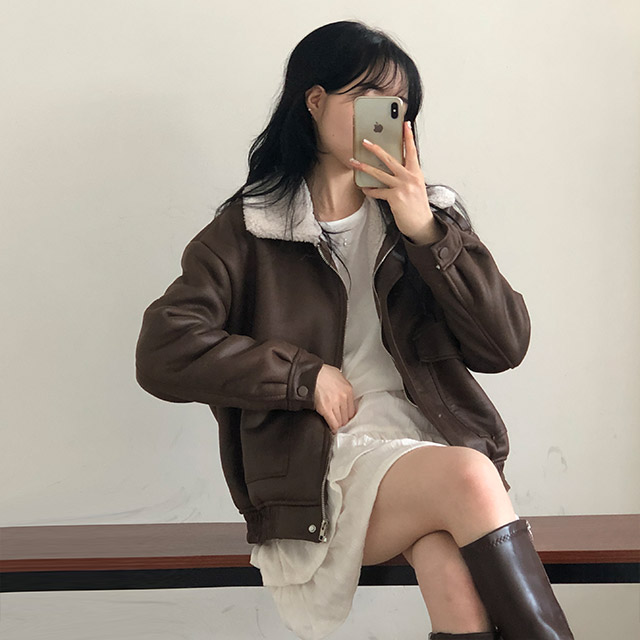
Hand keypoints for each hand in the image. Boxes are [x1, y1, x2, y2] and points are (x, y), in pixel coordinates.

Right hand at [313, 364, 356, 433]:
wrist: (311, 373)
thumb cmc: (322, 373)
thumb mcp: (338, 376)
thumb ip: (343, 386)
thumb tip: (343, 394)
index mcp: (348, 390)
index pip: (352, 409)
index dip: (348, 415)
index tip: (346, 417)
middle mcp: (343, 398)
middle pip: (347, 416)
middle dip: (343, 421)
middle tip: (340, 423)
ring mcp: (335, 404)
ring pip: (341, 421)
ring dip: (338, 425)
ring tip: (336, 426)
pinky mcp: (326, 409)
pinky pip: (333, 423)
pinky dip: (333, 428)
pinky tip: (332, 429)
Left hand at [349, 121, 443, 243]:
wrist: (422, 224)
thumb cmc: (418, 206)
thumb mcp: (416, 186)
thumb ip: (406, 175)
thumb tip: (391, 167)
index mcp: (416, 173)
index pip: (412, 151)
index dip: (408, 137)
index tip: (405, 124)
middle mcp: (410, 177)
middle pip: (390, 159)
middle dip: (375, 149)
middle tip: (365, 141)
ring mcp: (402, 187)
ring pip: (379, 173)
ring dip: (364, 167)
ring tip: (354, 162)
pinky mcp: (395, 198)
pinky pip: (378, 192)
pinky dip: (370, 190)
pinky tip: (364, 188)